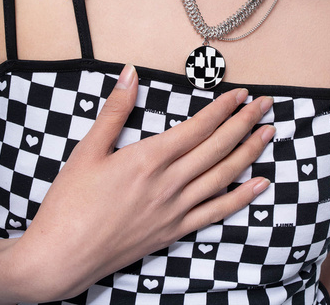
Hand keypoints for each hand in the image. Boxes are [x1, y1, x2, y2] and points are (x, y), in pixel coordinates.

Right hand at [8, 65, 274, 301]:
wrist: (61, 256)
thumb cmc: (70, 202)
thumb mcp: (88, 150)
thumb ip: (115, 110)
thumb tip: (130, 73)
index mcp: (149, 158)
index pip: (198, 127)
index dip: (223, 108)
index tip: (242, 93)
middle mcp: (170, 183)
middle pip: (218, 147)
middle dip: (245, 123)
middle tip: (267, 105)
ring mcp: (175, 210)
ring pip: (223, 176)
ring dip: (249, 152)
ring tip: (268, 133)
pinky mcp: (174, 231)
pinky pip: (216, 213)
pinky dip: (241, 198)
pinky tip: (259, 185)